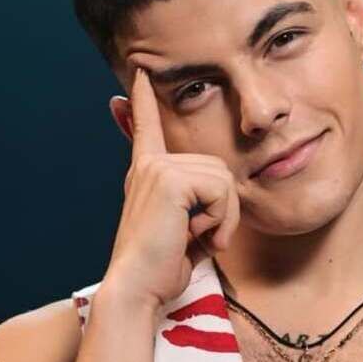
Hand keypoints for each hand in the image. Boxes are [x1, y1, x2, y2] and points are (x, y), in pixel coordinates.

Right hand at [101, 66, 240, 310]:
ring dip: (224, 216)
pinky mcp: (170, 179)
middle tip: (204, 237)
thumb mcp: (186, 235)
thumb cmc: (162, 271)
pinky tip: (202, 238)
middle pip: (219, 167)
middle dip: (225, 208)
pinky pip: (222, 190)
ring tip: (200, 239)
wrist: (137, 288)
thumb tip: (213, 224)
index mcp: (147, 174)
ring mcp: (158, 169)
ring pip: (225, 179)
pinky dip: (222, 219)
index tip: (139, 73)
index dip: (144, 101)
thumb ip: (199, 214)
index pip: (146, 128)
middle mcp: (149, 166)